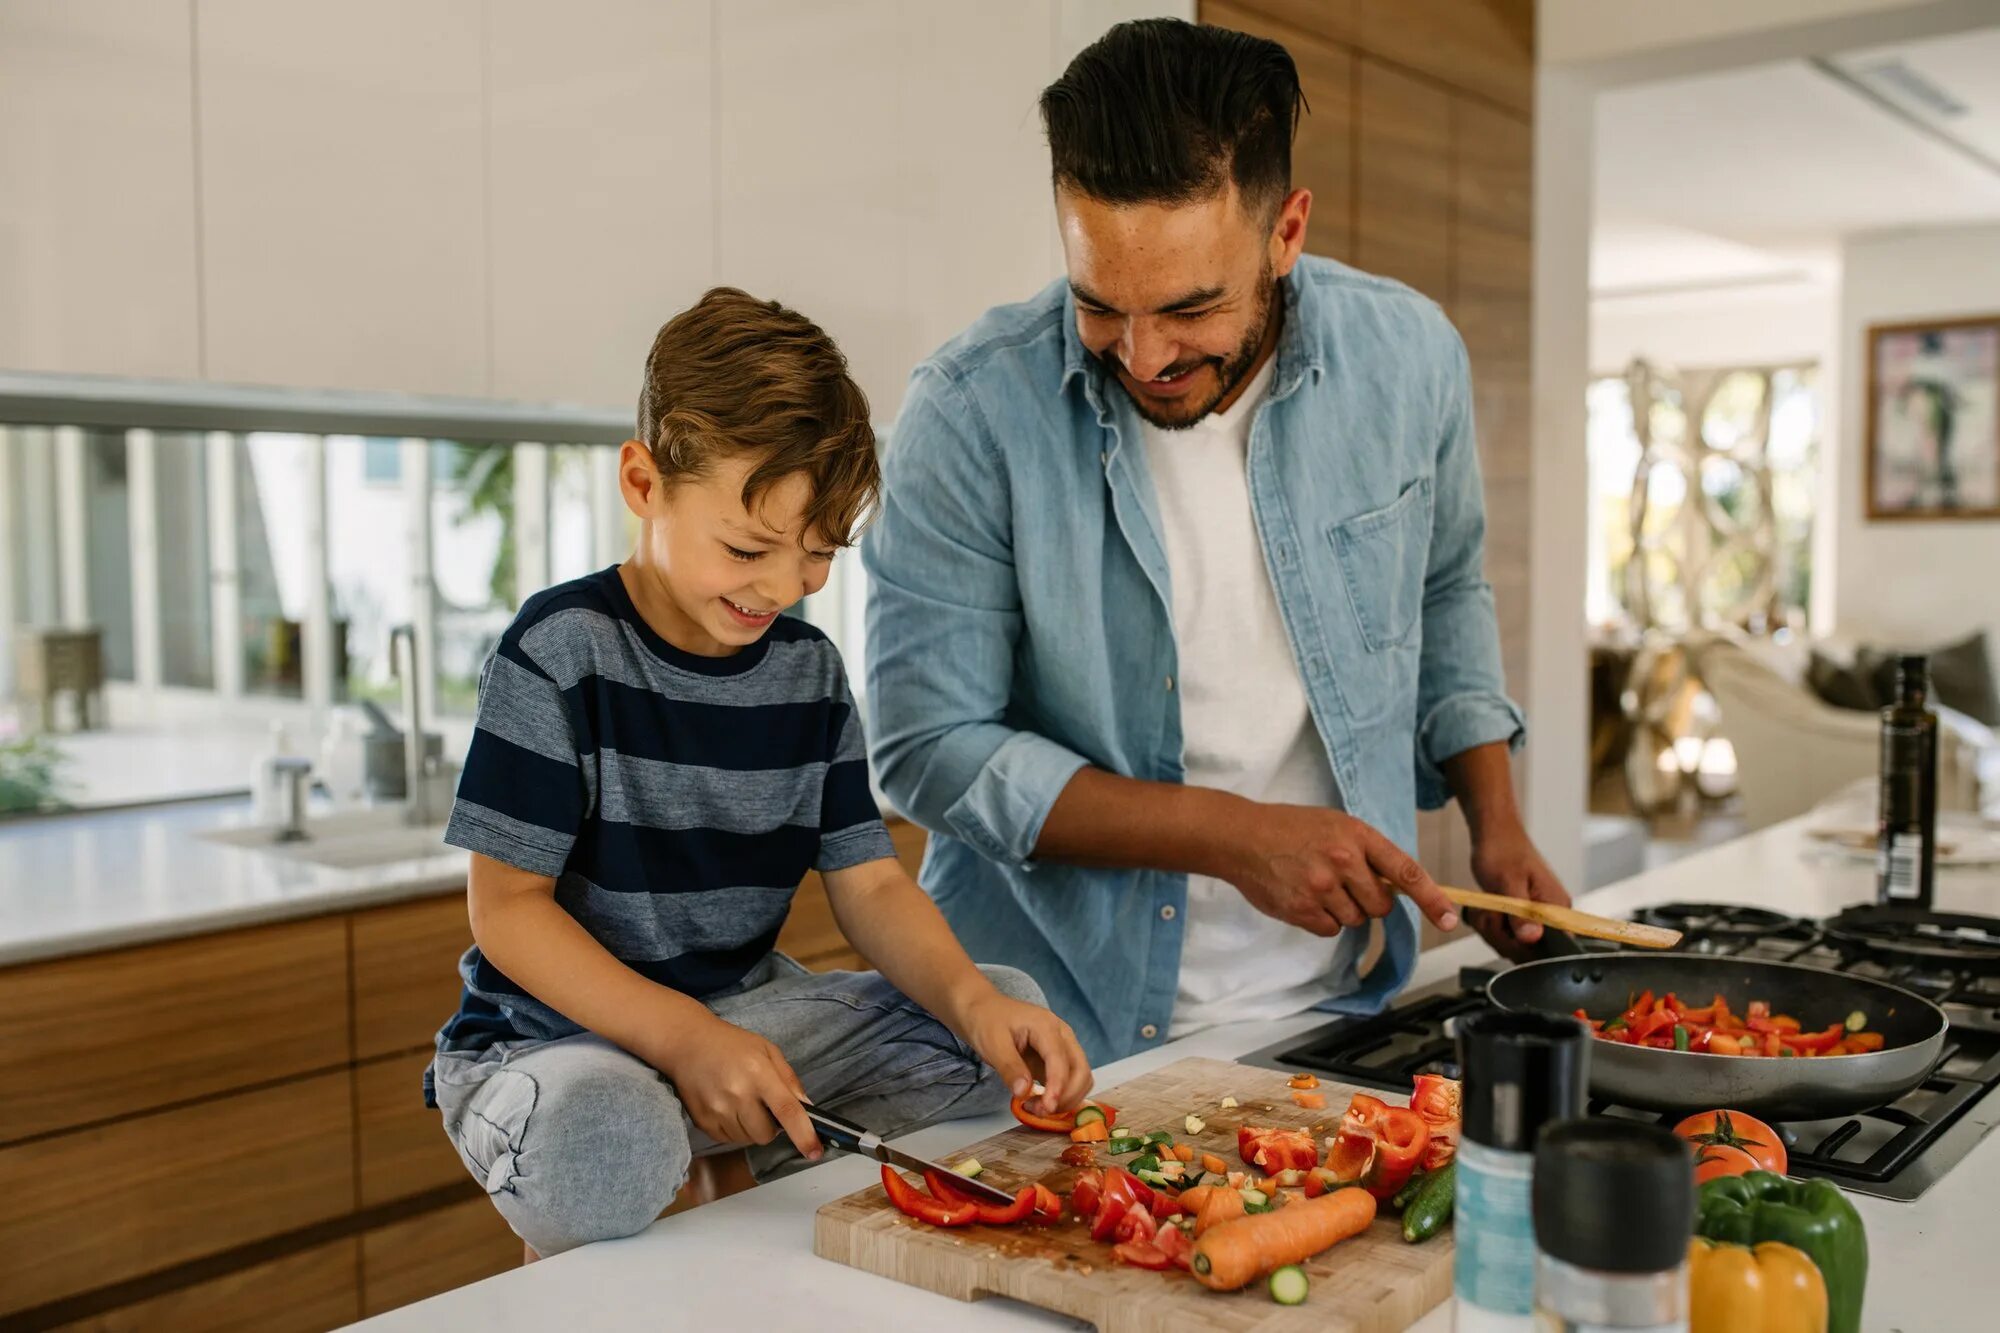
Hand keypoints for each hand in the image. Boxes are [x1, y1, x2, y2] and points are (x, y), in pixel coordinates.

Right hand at [648, 1011, 821, 1159]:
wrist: (687, 1043)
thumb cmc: (731, 1045)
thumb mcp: (767, 1050)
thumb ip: (789, 1080)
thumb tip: (808, 1108)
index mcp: (759, 1073)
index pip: (787, 1110)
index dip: (804, 1134)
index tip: (815, 1151)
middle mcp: (737, 1094)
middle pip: (766, 1134)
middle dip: (771, 1126)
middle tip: (763, 1105)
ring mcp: (717, 1110)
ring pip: (748, 1140)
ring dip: (752, 1128)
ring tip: (742, 1102)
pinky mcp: (702, 1122)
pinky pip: (729, 1140)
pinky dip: (734, 1129)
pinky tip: (727, 1106)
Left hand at [952, 987, 1092, 1118]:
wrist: (984, 1010)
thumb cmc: (988, 1021)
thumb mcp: (992, 1043)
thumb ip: (1009, 1067)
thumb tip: (1024, 1092)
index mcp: (1046, 1026)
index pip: (1060, 1060)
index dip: (1057, 1087)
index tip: (1047, 1108)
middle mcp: (1062, 1035)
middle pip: (1080, 1070)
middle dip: (1066, 1096)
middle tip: (1039, 1111)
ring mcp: (1062, 1047)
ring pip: (1081, 1078)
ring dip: (1066, 1098)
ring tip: (1036, 1108)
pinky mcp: (1057, 1060)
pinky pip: (1070, 1081)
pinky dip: (1062, 1096)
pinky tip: (1040, 1103)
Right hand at [1213, 801, 1460, 935]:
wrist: (1241, 837)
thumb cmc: (1290, 828)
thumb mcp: (1336, 825)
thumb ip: (1367, 852)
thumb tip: (1397, 888)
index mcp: (1357, 836)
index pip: (1406, 872)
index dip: (1432, 899)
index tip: (1450, 919)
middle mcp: (1343, 860)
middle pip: (1381, 905)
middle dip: (1369, 901)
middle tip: (1343, 883)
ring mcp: (1322, 887)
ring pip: (1355, 920)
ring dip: (1342, 910)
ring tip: (1316, 885)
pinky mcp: (1302, 909)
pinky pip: (1330, 930)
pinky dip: (1321, 920)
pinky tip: (1303, 897)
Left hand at [1467, 822, 1570, 961]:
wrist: (1494, 835)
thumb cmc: (1503, 851)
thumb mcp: (1508, 883)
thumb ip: (1520, 913)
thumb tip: (1533, 938)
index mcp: (1557, 908)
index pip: (1553, 949)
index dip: (1525, 948)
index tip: (1505, 930)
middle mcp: (1552, 917)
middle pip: (1528, 952)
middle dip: (1500, 935)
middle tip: (1489, 911)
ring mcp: (1537, 919)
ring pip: (1512, 945)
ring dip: (1492, 928)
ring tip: (1487, 905)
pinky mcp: (1523, 918)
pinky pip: (1506, 936)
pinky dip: (1491, 925)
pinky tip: (1486, 909)